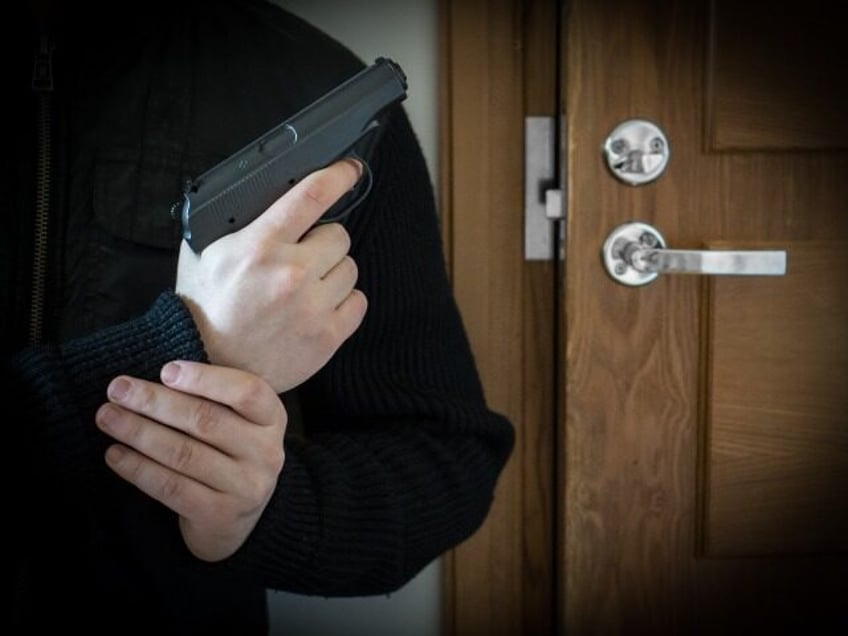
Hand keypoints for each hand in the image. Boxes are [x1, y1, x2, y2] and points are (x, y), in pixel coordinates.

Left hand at [95, 360, 285, 561]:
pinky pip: (171, 487)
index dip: (206, 379)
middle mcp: (266, 452)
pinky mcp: (219, 515)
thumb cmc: (229, 451)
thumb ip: (212, 396)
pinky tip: (115, 454)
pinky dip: (138, 469)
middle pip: (206, 420)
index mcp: (272, 419)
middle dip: (155, 402)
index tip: (165, 370)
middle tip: (117, 389)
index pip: (247, 392)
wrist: (239, 517)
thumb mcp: (238, 420)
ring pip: (183, 453)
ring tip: (107, 417)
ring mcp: (245, 486)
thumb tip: (157, 374)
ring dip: (139, 432)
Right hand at [176, 159, 367, 393]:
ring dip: (332, 272)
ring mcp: (313, 307)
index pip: (311, 196)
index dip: (337, 175)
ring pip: (350, 268)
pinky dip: (343, 302)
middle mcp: (291, 274)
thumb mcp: (204, 252)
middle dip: (322, 242)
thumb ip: (232, 221)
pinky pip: (358, 302)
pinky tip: (318, 307)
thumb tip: (260, 194)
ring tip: (305, 288)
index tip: (351, 169)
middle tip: (301, 258)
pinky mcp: (327, 336)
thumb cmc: (204, 309)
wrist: (206, 366)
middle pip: (339, 235)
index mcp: (260, 246)